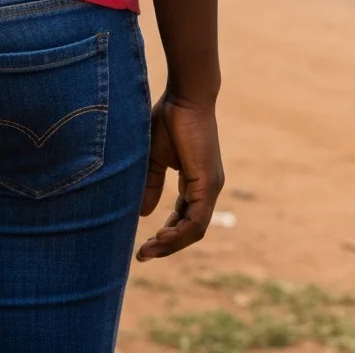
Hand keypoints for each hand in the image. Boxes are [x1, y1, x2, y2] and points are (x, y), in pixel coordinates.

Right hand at [137, 94, 223, 261]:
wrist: (185, 98)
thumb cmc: (170, 121)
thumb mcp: (154, 159)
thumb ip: (151, 185)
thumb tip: (144, 214)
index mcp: (196, 182)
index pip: (185, 218)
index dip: (167, 236)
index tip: (144, 248)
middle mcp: (208, 187)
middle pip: (191, 229)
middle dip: (166, 246)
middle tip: (143, 255)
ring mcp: (211, 185)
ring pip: (195, 229)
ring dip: (171, 245)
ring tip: (148, 250)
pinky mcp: (208, 182)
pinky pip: (197, 218)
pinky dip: (179, 233)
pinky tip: (160, 238)